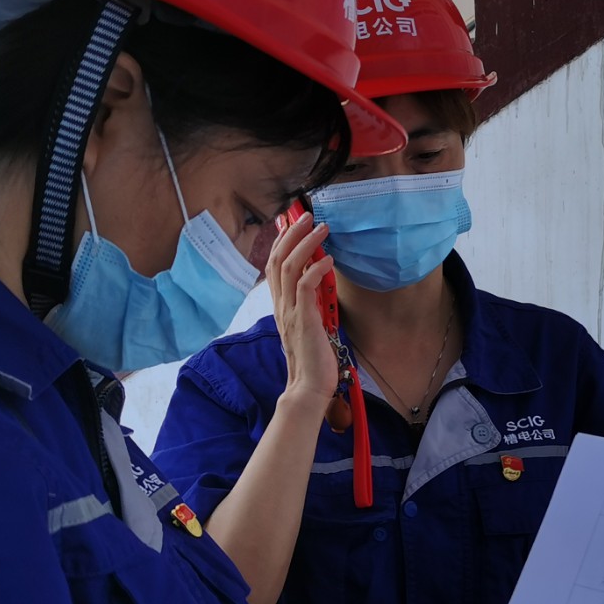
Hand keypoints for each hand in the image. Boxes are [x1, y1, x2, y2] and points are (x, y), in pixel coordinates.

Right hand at [267, 212, 338, 408]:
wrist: (309, 387)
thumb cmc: (313, 359)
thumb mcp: (309, 325)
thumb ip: (309, 304)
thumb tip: (318, 283)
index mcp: (281, 306)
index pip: (275, 266)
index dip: (282, 242)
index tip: (294, 224)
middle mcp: (281, 306)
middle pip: (278, 260)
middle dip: (292, 234)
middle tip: (307, 216)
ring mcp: (290, 312)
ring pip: (290, 267)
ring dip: (306, 244)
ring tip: (322, 228)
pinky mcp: (303, 319)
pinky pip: (305, 286)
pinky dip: (316, 269)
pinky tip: (329, 260)